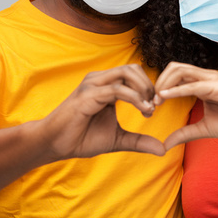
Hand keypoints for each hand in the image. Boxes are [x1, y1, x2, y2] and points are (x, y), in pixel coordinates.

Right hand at [43, 64, 164, 157]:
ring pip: (126, 73)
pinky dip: (134, 98)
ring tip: (148, 108)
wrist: (54, 144)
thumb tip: (162, 149)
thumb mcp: (117, 140)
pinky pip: (117, 89)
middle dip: (149, 86)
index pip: (134, 74)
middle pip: (133, 68)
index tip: (153, 109)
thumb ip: (138, 141)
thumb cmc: (82, 138)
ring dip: (143, 89)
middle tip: (154, 106)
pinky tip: (142, 110)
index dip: (149, 88)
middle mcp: (99, 80)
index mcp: (106, 85)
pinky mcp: (88, 95)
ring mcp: (92, 85)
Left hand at [154, 62, 217, 149]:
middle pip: (173, 68)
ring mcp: (213, 80)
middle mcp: (206, 77)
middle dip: (158, 82)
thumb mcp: (204, 129)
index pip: (175, 75)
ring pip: (180, 71)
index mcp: (201, 84)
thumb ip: (184, 133)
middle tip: (150, 101)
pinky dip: (177, 90)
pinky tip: (165, 97)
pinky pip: (193, 86)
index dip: (160, 86)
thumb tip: (165, 144)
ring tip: (156, 100)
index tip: (150, 104)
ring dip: (164, 84)